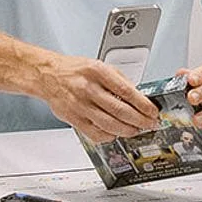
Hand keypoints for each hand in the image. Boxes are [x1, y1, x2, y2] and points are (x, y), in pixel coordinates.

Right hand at [41, 55, 158, 145]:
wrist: (48, 75)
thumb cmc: (74, 70)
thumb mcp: (99, 66)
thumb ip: (118, 80)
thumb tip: (138, 97)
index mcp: (98, 72)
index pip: (127, 91)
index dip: (143, 104)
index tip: (152, 112)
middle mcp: (88, 88)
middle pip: (120, 110)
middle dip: (139, 120)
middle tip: (149, 124)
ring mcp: (80, 105)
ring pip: (109, 124)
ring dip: (127, 130)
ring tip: (136, 130)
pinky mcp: (73, 118)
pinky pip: (95, 133)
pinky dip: (109, 136)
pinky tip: (115, 133)